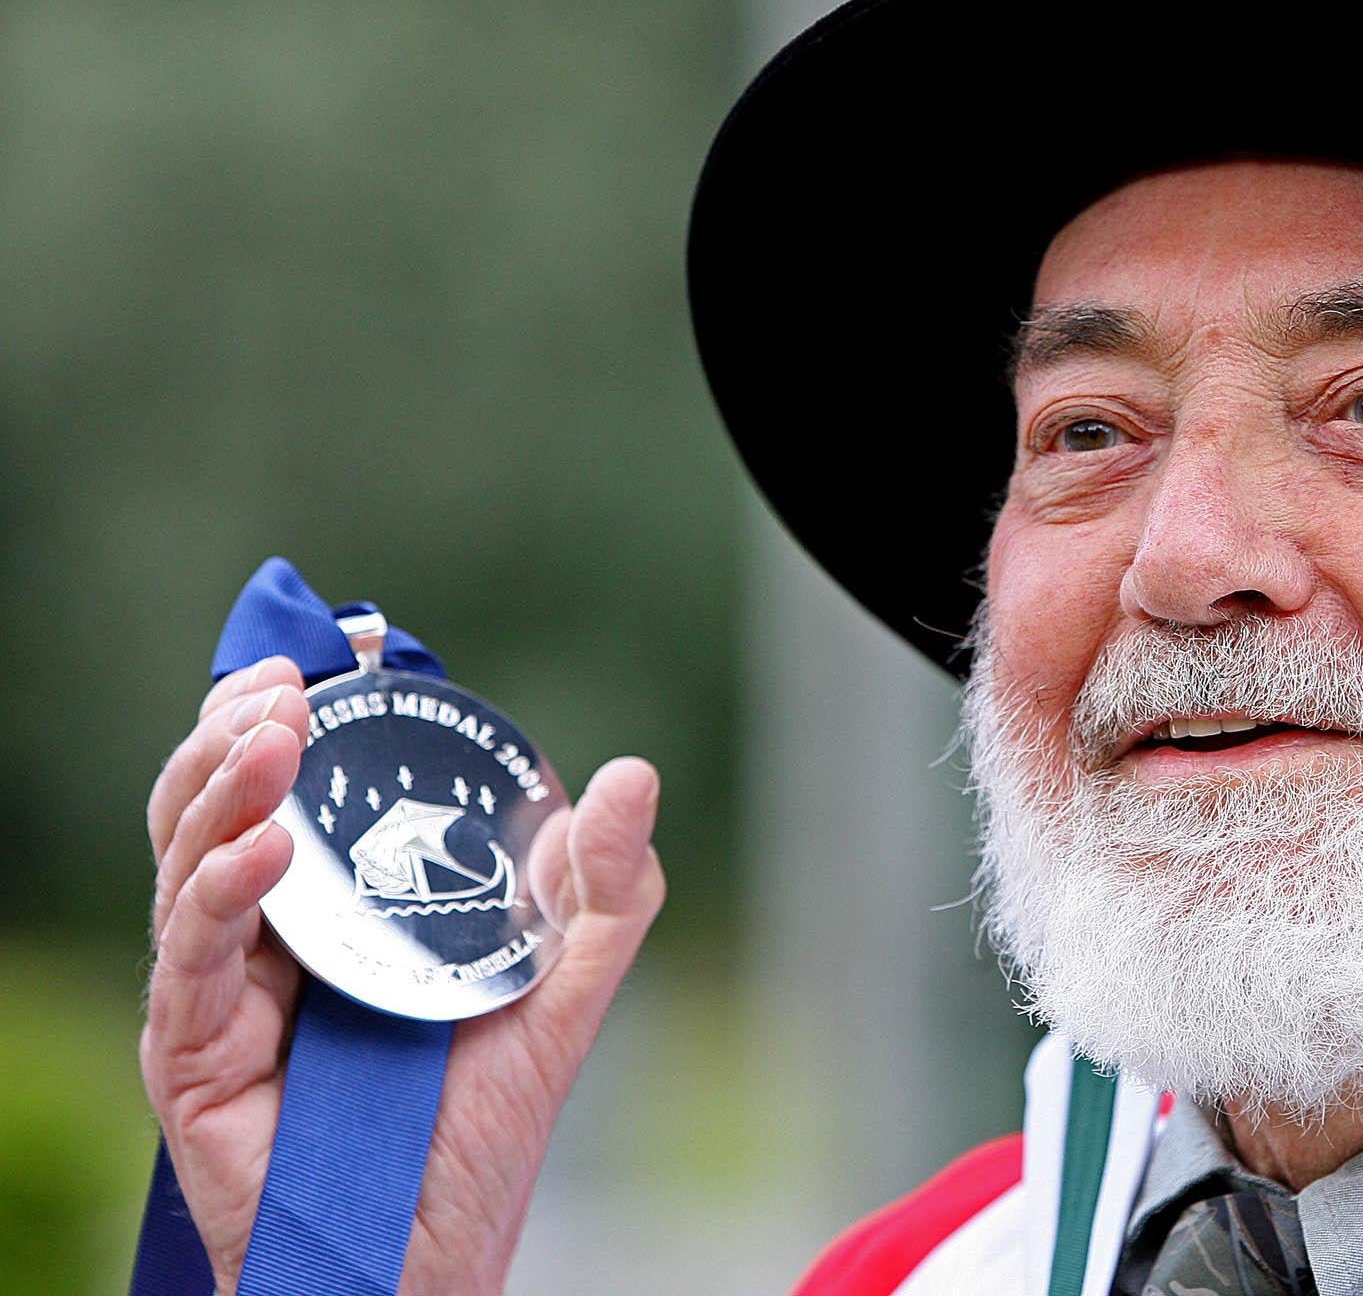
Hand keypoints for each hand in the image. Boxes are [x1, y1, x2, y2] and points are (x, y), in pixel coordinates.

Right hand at [141, 656, 666, 1293]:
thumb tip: (632, 776)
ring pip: (188, 859)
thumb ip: (602, 891)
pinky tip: (262, 851)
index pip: (289, 790)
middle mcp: (265, 936)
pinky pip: (192, 954)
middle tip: (284, 687)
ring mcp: (221, 989)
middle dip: (241, 733)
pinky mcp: (193, 1050)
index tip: (321, 666)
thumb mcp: (561, 988)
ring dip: (223, 788)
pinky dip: (221, 892)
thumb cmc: (478, 1128)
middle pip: (219, 806)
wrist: (428, 1253)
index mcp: (335, 907)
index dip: (287, 720)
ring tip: (271, 736)